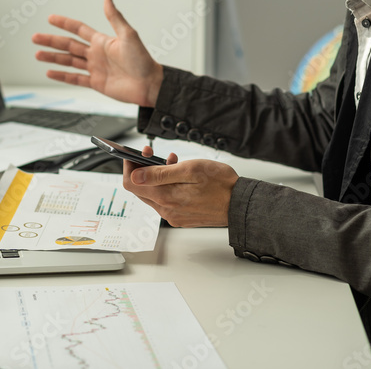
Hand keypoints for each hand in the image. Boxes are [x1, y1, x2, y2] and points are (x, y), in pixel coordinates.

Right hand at [32, 0, 163, 106]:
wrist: (149, 85)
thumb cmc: (143, 60)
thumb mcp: (128, 35)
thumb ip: (115, 17)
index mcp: (102, 41)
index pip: (78, 29)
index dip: (64, 23)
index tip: (50, 18)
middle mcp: (96, 54)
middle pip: (68, 45)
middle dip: (51, 41)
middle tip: (35, 38)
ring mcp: (95, 69)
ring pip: (68, 61)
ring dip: (53, 58)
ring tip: (37, 54)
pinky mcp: (96, 83)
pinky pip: (75, 79)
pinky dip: (62, 76)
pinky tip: (50, 73)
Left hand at [122, 145, 238, 226]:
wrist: (241, 203)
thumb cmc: (221, 184)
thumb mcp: (189, 170)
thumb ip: (160, 174)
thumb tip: (135, 175)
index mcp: (166, 198)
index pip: (131, 184)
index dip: (129, 167)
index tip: (133, 154)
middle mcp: (166, 210)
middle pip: (140, 189)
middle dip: (142, 169)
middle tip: (152, 153)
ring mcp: (174, 215)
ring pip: (153, 194)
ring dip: (156, 177)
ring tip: (171, 162)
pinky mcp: (181, 217)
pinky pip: (165, 201)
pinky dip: (166, 186)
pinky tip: (178, 176)